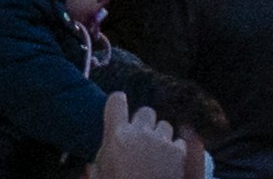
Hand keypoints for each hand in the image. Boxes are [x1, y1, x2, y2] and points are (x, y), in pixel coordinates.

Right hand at [92, 89, 206, 178]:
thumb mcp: (100, 178)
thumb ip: (96, 169)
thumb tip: (92, 166)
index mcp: (116, 138)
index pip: (116, 101)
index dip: (117, 104)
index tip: (118, 108)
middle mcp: (140, 133)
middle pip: (145, 111)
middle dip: (142, 123)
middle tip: (138, 141)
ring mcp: (162, 140)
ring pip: (164, 125)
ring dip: (159, 136)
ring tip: (153, 156)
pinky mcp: (180, 151)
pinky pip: (178, 141)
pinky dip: (175, 149)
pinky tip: (168, 164)